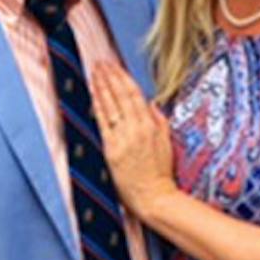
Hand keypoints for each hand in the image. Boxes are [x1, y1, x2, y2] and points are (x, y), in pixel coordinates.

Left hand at [91, 62, 177, 223]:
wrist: (154, 196)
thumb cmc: (161, 173)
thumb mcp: (166, 143)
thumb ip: (159, 121)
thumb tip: (151, 104)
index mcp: (151, 125)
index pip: (135, 94)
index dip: (123, 78)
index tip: (114, 66)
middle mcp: (136, 128)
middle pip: (120, 96)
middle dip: (109, 77)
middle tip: (100, 63)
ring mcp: (123, 138)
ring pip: (110, 106)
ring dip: (101, 87)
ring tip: (94, 73)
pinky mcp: (111, 150)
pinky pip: (103, 123)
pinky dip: (97, 106)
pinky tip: (92, 95)